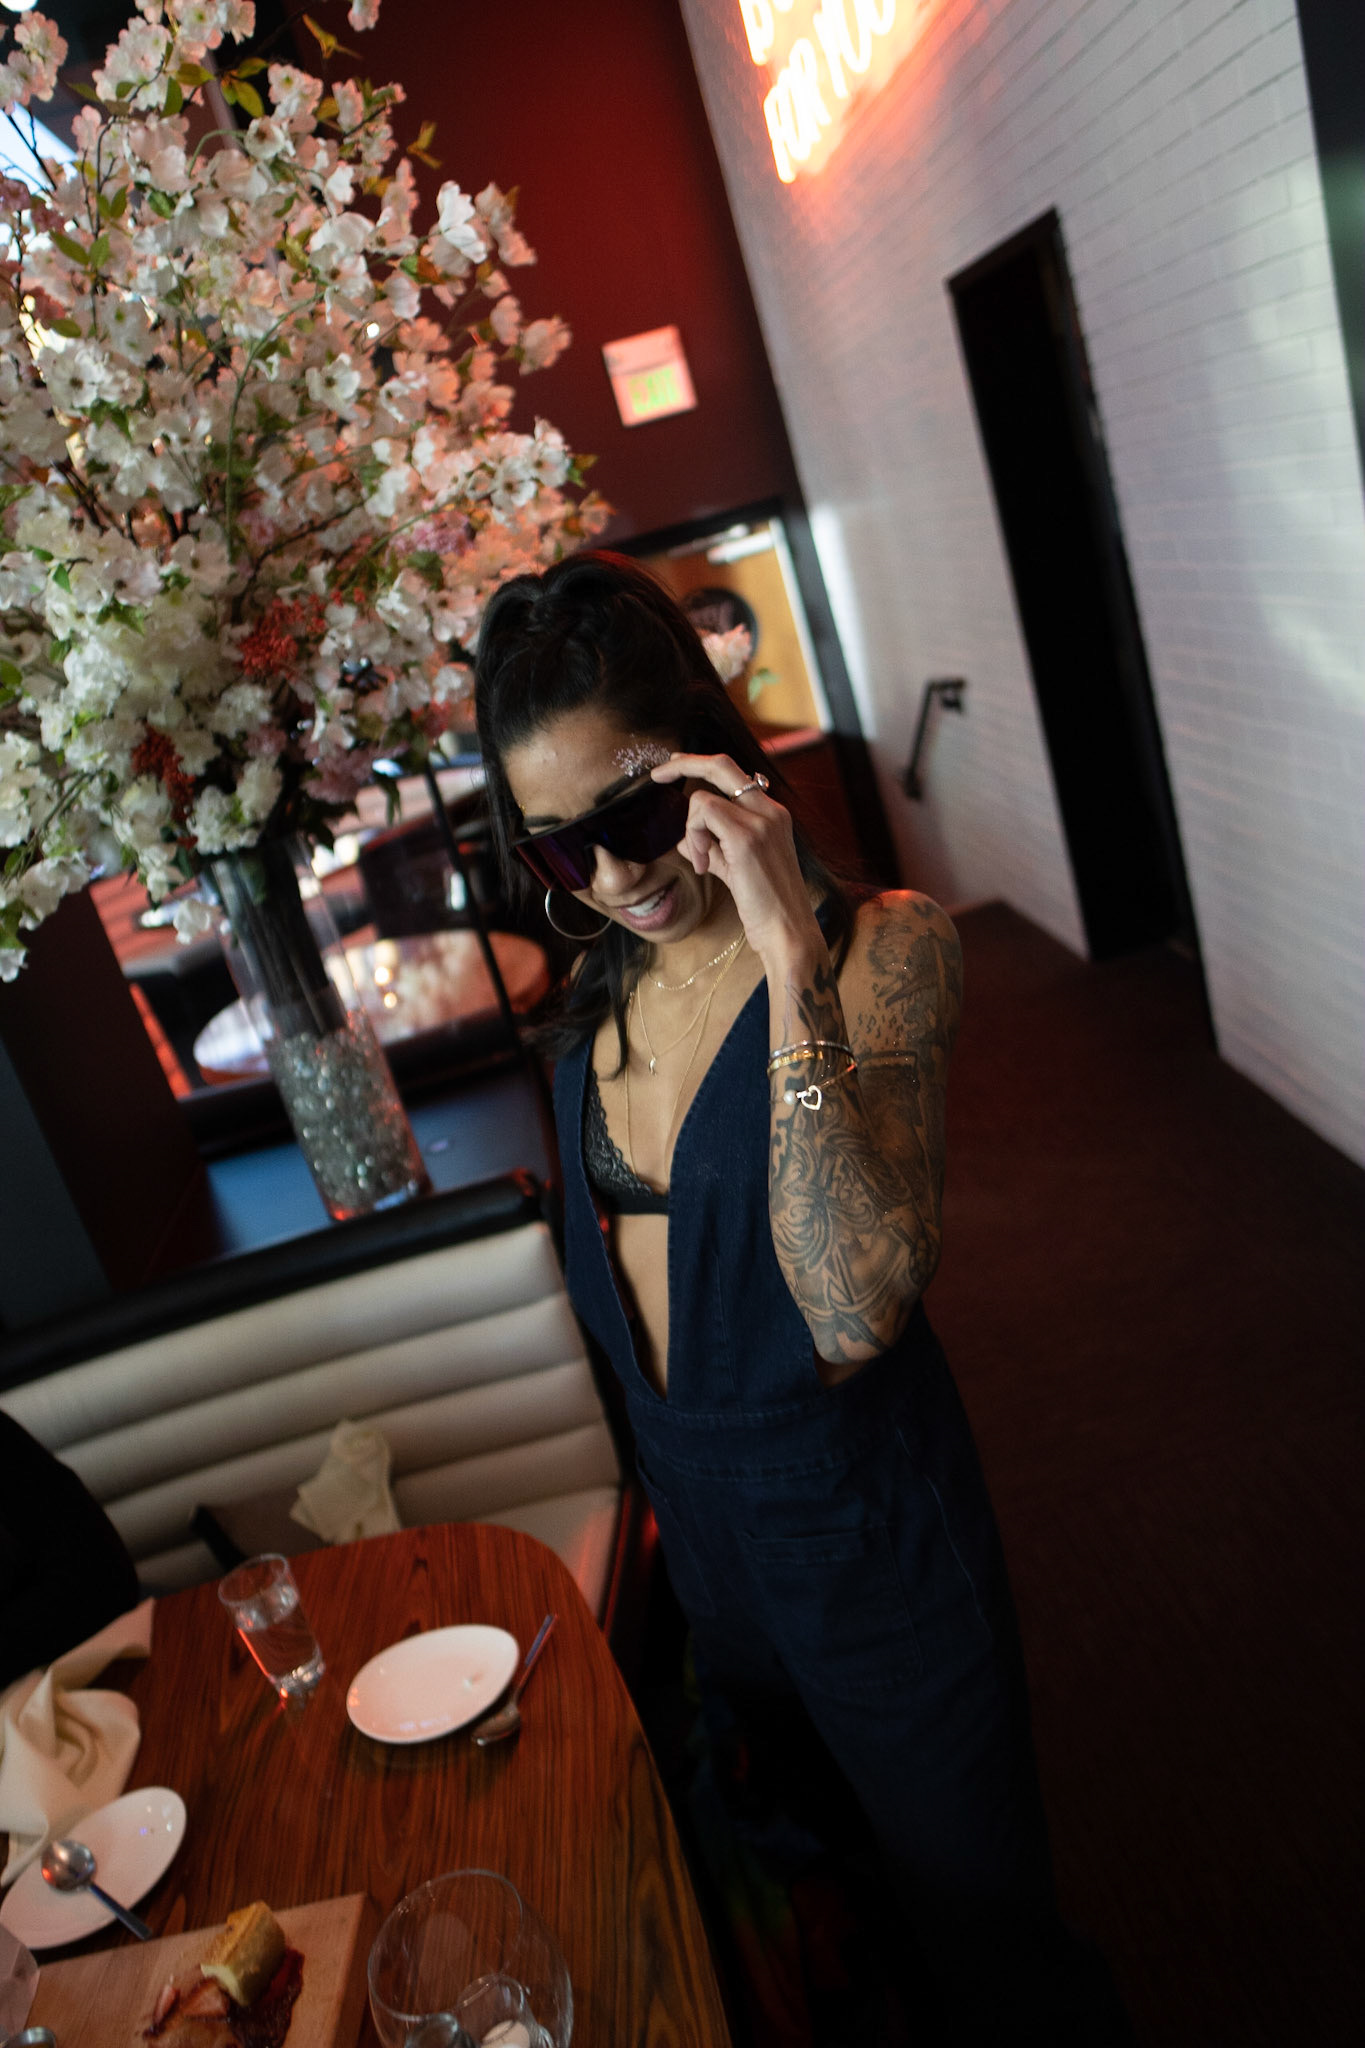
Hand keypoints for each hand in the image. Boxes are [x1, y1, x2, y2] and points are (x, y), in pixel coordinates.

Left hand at [651, 753, 824, 973]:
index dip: (701, 764)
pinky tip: (705, 865)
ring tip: (703, 861)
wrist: (788, 932)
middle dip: (684, 764)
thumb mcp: (737, 870)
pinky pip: (704, 815)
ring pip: (703, 798)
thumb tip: (685, 841)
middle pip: (721, 764)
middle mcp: (771, 811)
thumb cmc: (767, 907)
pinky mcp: (746, 837)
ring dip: (691, 830)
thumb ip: (714, 850)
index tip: (675, 766)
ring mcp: (761, 821)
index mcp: (773, 815)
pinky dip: (694, 838)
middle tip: (658, 775)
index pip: (734, 774)